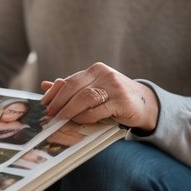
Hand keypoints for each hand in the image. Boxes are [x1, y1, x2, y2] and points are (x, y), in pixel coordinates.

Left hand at [39, 62, 157, 130]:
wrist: (145, 104)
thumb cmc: (114, 97)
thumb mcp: (94, 89)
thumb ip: (72, 88)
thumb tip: (46, 85)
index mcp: (95, 70)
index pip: (70, 81)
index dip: (55, 93)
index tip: (44, 104)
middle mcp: (105, 74)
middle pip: (75, 87)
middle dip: (59, 102)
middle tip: (50, 114)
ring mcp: (115, 87)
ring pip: (85, 97)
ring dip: (70, 110)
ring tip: (61, 119)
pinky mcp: (122, 101)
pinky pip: (98, 109)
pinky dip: (85, 116)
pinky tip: (79, 120)